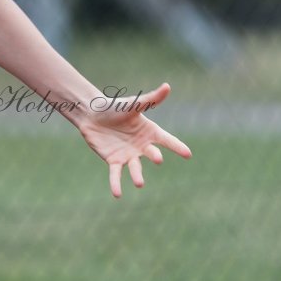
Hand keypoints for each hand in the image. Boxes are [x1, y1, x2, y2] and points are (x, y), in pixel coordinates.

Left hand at [76, 82, 191, 197]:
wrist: (92, 114)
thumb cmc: (114, 107)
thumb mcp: (133, 103)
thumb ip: (150, 99)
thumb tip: (167, 86)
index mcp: (149, 132)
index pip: (166, 140)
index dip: (176, 146)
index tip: (188, 154)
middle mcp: (141, 146)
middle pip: (150, 153)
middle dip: (154, 156)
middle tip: (157, 159)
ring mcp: (128, 155)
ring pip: (135, 167)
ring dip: (137, 175)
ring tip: (139, 183)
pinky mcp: (113, 160)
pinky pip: (116, 174)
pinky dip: (116, 183)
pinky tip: (117, 194)